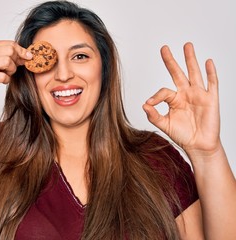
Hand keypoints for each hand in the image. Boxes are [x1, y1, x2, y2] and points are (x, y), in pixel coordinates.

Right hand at [0, 40, 32, 98]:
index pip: (11, 44)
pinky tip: (2, 80)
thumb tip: (29, 55)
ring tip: (6, 74)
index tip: (27, 57)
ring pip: (7, 62)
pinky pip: (3, 76)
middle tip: (11, 68)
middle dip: (15, 61)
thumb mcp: (1, 60)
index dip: (22, 51)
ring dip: (11, 70)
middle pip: (10, 51)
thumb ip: (13, 56)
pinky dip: (7, 79)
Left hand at [143, 42, 220, 156]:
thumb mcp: (164, 125)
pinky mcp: (211, 99)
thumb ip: (154, 115)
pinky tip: (207, 61)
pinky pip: (212, 83)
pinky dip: (210, 72)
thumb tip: (144, 105)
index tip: (149, 104)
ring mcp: (199, 95)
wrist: (198, 146)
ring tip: (186, 45)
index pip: (163, 91)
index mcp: (174, 99)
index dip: (155, 96)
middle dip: (171, 61)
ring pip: (194, 73)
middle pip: (177, 73)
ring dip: (190, 59)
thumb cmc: (182, 135)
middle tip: (164, 48)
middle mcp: (186, 94)